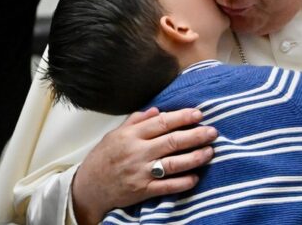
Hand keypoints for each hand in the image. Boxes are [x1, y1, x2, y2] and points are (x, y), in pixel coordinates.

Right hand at [71, 107, 217, 224]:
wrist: (89, 187)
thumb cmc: (104, 157)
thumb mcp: (115, 134)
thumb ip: (137, 121)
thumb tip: (158, 110)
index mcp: (131, 135)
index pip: (161, 123)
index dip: (182, 117)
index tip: (198, 114)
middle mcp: (137, 152)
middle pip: (171, 142)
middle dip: (195, 136)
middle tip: (213, 132)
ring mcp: (141, 172)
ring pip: (173, 164)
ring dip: (194, 158)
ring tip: (210, 152)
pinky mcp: (142, 191)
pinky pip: (167, 186)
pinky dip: (182, 182)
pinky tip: (195, 177)